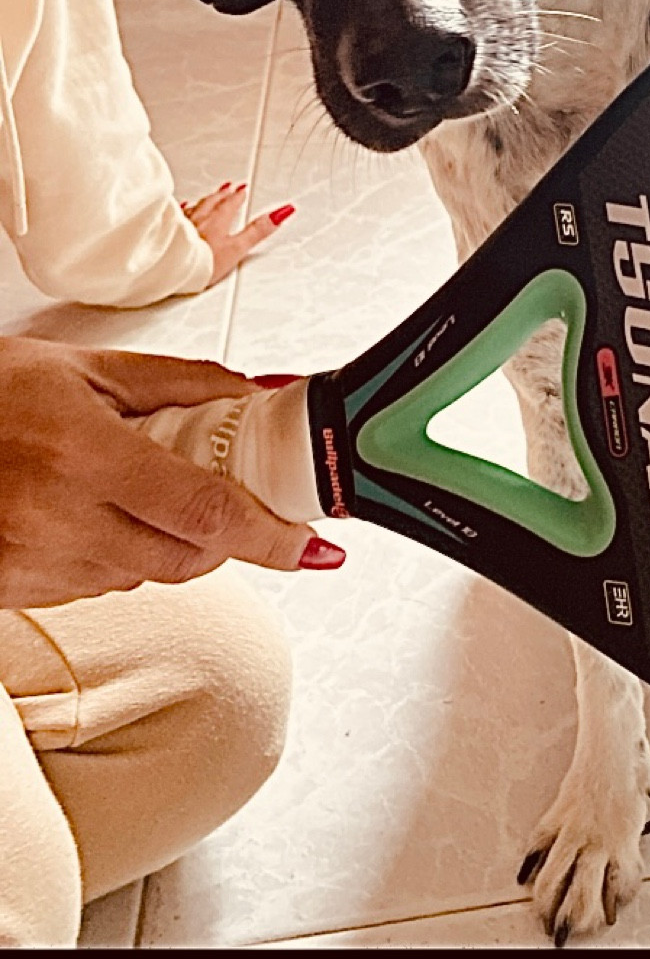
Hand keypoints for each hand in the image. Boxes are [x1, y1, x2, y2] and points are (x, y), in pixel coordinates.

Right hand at [0, 337, 341, 609]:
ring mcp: (36, 564)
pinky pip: (97, 586)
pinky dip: (117, 555)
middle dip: (222, 535)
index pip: (206, 511)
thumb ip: (183, 384)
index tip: (312, 545)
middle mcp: (60, 519)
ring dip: (166, 541)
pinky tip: (91, 512)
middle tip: (232, 498)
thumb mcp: (86, 368)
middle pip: (189, 557)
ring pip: (145, 575)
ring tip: (135, 487)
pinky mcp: (17, 591)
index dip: (270, 535)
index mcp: (85, 454)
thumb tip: (262, 393)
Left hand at [180, 182, 295, 287]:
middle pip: (213, 202)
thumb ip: (258, 231)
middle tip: (229, 187)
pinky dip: (184, 210)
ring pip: (196, 207)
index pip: (231, 204)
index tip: (243, 189)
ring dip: (206, 200)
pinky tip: (183, 208)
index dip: (238, 196)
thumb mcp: (238, 248)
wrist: (172, 269)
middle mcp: (200, 218)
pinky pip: (178, 216)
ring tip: (211, 195)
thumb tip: (281, 213)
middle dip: (223, 194)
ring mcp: (183, 224)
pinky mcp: (170, 233)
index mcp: (218, 220)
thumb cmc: (202, 262)